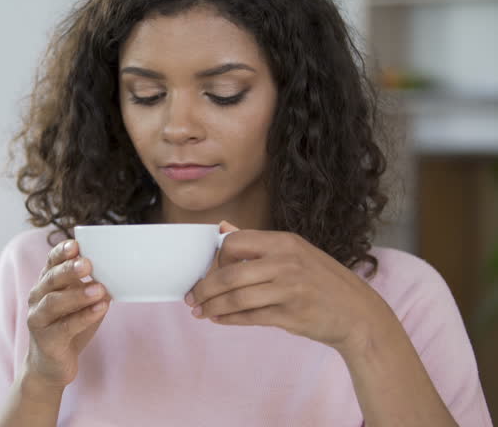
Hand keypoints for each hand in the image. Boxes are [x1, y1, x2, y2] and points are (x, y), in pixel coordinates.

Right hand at [24, 239, 110, 388]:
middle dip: (69, 270)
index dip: (61, 252)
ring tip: (98, 288)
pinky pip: (65, 327)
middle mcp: (37, 298)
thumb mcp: (82, 304)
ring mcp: (38, 319)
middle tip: (87, 263)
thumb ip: (93, 287)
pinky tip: (100, 309)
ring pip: (54, 302)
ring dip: (77, 294)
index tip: (76, 244)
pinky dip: (83, 317)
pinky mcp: (46, 340)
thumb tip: (119, 272)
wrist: (52, 366)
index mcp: (46, 284)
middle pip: (51, 279)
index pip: (50, 262)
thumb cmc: (69, 328)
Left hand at [186, 222, 395, 355]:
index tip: (210, 272)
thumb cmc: (323, 282)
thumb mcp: (296, 253)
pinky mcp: (290, 314)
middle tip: (192, 297)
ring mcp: (289, 289)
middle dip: (204, 288)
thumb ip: (259, 246)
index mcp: (284, 242)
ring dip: (212, 306)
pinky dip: (228, 319)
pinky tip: (218, 319)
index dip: (216, 259)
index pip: (233, 243)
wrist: (359, 313)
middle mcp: (285, 262)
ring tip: (200, 311)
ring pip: (235, 298)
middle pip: (228, 274)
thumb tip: (222, 231)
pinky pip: (248, 317)